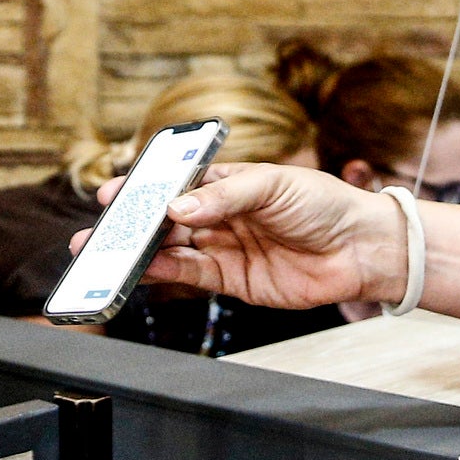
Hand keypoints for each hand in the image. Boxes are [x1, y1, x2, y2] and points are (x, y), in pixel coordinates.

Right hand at [81, 162, 404, 311]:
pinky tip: (141, 270)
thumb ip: (224, 195)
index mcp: (229, 181)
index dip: (144, 188)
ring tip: (105, 256)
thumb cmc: (326, 204)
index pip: (176, 182)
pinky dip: (163, 273)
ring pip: (171, 249)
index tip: (113, 193)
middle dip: (131, 226)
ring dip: (138, 253)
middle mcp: (222, 214)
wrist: (362, 249)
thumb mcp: (274, 185)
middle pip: (166, 220)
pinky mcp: (233, 279)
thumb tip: (178, 209)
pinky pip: (190, 275)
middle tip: (97, 233)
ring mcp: (225, 247)